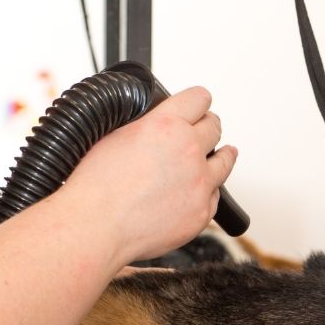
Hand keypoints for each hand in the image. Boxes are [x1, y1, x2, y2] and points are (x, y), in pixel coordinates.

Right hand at [60, 86, 237, 265]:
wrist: (98, 226)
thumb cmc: (97, 187)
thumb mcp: (114, 136)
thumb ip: (145, 127)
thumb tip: (154, 125)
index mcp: (166, 126)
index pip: (198, 98)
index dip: (198, 100)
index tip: (200, 102)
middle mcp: (189, 151)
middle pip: (214, 127)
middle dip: (209, 125)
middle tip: (207, 127)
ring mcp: (200, 183)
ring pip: (224, 162)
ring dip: (223, 155)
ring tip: (227, 152)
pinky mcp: (202, 211)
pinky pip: (216, 196)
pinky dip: (209, 191)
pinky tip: (202, 190)